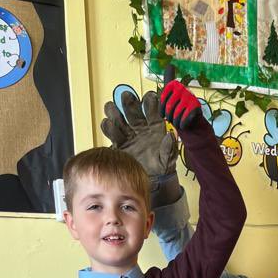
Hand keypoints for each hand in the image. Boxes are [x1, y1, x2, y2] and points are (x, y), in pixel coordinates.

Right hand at [100, 83, 179, 205]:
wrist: (151, 181)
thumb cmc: (162, 167)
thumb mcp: (169, 158)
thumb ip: (169, 147)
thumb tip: (170, 135)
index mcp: (154, 125)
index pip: (152, 108)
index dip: (150, 101)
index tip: (149, 98)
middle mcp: (140, 126)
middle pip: (132, 109)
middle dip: (129, 101)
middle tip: (126, 97)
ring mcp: (129, 134)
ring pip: (119, 117)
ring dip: (115, 111)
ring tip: (112, 108)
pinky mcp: (119, 143)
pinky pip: (111, 132)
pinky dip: (108, 127)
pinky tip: (108, 123)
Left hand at [159, 65, 200, 130]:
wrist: (192, 123)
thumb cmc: (178, 109)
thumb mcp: (170, 95)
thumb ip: (168, 81)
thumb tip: (170, 64)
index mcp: (174, 85)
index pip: (162, 100)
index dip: (161, 110)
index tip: (164, 113)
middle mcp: (182, 88)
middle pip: (169, 107)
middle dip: (169, 117)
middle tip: (173, 118)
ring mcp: (190, 97)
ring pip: (176, 114)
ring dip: (176, 122)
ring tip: (178, 121)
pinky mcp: (196, 107)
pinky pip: (184, 119)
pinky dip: (182, 125)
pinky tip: (184, 124)